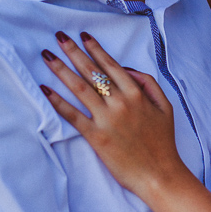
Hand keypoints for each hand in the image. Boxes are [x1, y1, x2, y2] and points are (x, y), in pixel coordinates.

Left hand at [41, 31, 186, 200]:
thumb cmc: (163, 142)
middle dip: (73, 51)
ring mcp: (106, 119)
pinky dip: (57, 101)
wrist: (159, 175)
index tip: (83, 36)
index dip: (95, 49)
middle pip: (91, 71)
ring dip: (61, 69)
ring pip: (79, 88)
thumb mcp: (165, 107)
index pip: (111, 65)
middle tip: (58, 37)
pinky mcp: (95, 137)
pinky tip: (45, 90)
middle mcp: (120, 103)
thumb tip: (127, 70)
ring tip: (47, 56)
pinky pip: (72, 115)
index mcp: (137, 94)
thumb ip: (148, 84)